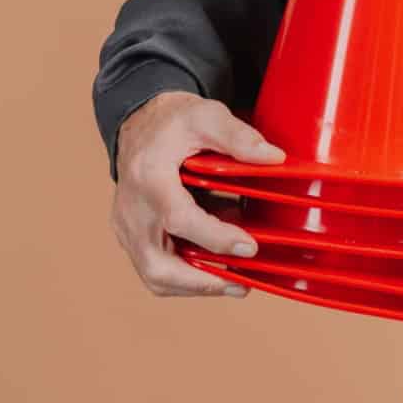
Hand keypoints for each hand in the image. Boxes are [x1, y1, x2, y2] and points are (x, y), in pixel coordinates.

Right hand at [109, 90, 283, 297]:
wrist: (141, 123)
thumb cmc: (174, 122)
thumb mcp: (208, 116)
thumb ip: (239, 137)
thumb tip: (275, 157)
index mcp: (148, 177)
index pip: (179, 218)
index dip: (215, 238)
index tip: (250, 247)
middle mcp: (131, 209)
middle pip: (157, 264)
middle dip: (201, 283)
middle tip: (242, 284)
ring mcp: (126, 227)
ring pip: (154, 275)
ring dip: (194, 287)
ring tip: (235, 284)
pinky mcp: (130, 236)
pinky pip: (153, 269)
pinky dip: (184, 278)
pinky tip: (216, 271)